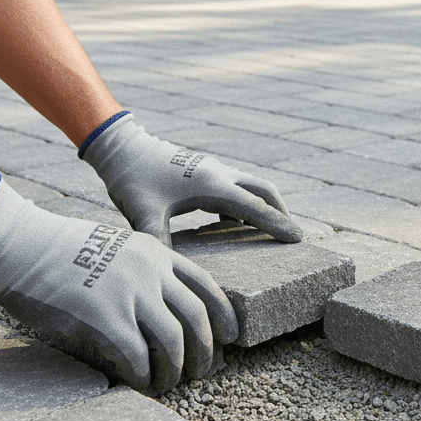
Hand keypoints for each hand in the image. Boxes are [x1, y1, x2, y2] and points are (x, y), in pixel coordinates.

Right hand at [0, 176, 237, 390]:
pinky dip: (145, 375)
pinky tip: (141, 383)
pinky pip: (138, 355)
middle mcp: (150, 271)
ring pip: (173, 339)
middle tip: (203, 371)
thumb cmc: (60, 248)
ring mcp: (129, 293)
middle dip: (205, 349)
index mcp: (155, 252)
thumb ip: (141, 271)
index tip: (231, 336)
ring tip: (170, 383)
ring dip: (177, 368)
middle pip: (196, 316)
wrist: (22, 243)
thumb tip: (156, 306)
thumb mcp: (115, 246)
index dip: (223, 314)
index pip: (205, 284)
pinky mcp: (104, 317)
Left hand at [79, 113, 302, 246]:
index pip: (254, 206)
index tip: (298, 238)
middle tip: (292, 235)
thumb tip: (169, 272)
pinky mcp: (204, 170)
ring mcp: (213, 169)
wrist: (123, 148)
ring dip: (263, 205)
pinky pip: (235, 186)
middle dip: (280, 211)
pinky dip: (243, 202)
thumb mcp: (145, 214)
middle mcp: (219, 174)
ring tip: (268, 230)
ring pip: (250, 186)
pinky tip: (232, 222)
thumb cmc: (134, 180)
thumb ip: (160, 240)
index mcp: (212, 185)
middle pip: (264, 190)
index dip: (277, 224)